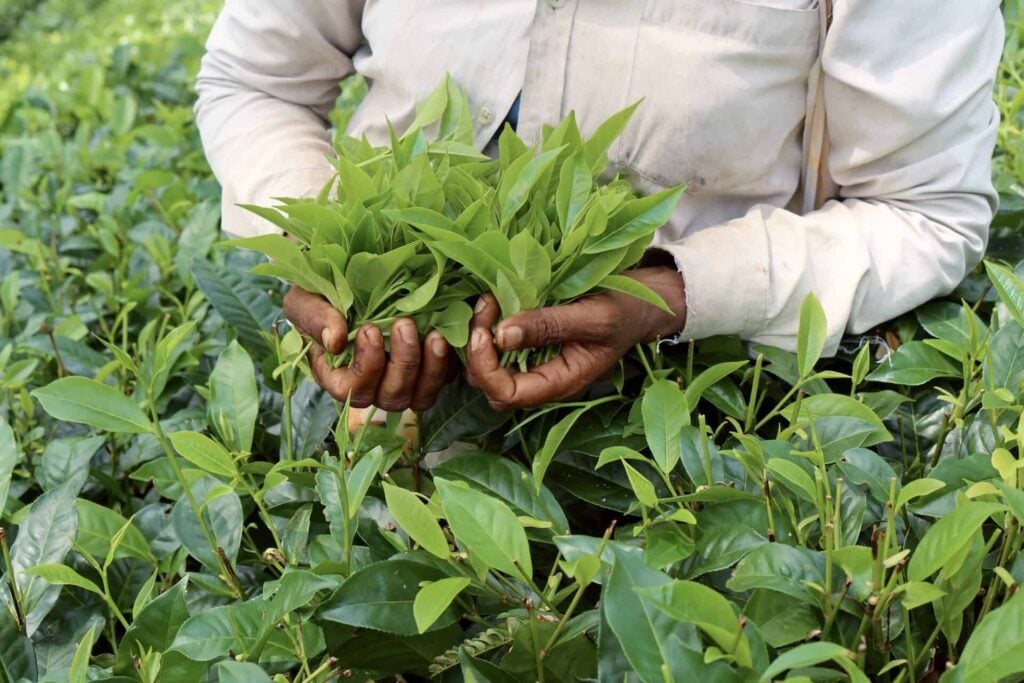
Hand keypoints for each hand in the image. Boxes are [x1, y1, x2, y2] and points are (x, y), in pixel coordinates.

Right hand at [283, 286, 452, 410]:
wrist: (355, 281)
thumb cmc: (323, 295)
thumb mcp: (306, 300)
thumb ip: (314, 318)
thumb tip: (334, 342)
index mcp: (338, 377)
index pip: (352, 389)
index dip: (366, 365)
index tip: (370, 330)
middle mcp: (372, 387)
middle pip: (391, 396)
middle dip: (402, 363)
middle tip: (405, 325)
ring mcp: (403, 382)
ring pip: (421, 395)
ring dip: (431, 367)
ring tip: (435, 334)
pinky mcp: (430, 370)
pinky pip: (445, 379)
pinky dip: (450, 361)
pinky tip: (449, 334)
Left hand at [466, 267, 686, 409]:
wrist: (642, 303)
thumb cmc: (625, 312)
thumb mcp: (593, 316)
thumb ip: (550, 326)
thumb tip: (502, 335)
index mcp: (560, 382)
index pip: (507, 394)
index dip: (486, 368)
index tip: (485, 331)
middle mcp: (543, 379)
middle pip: (490, 384)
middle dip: (478, 350)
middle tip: (486, 307)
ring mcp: (535, 363)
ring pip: (488, 365)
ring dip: (481, 335)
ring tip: (489, 300)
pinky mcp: (531, 344)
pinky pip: (497, 344)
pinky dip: (490, 324)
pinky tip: (496, 299)